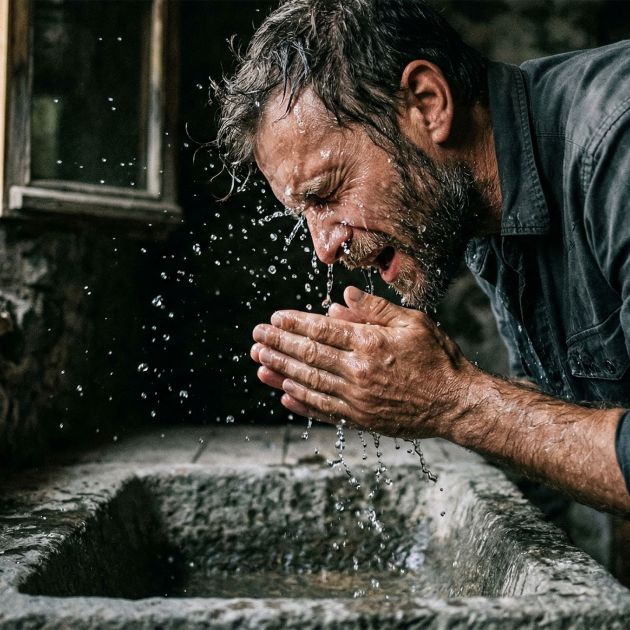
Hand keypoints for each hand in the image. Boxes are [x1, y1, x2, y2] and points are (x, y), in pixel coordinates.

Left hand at [251, 286, 476, 437]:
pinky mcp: (360, 420)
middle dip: (278, 345)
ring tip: (259, 363)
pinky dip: (301, 402)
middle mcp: (358, 371)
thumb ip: (374, 309)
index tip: (274, 319)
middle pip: (309, 355)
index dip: (294, 324)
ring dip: (281, 372)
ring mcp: (357, 399)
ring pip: (309, 383)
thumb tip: (340, 298)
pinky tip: (284, 395)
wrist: (455, 403)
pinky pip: (324, 410)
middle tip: (256, 338)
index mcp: (370, 343)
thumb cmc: (437, 358)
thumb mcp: (412, 322)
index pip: (321, 330)